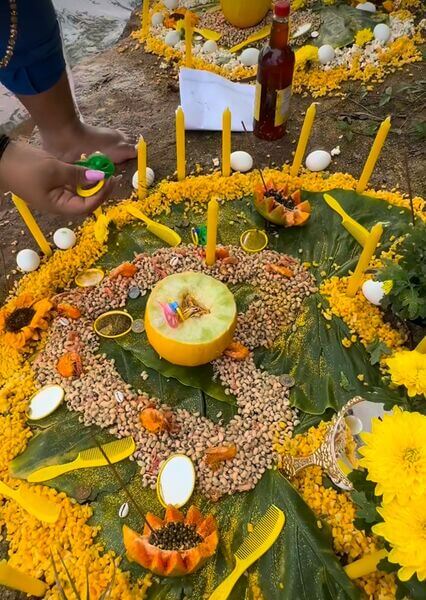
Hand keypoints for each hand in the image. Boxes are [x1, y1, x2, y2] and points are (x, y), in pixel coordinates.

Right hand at [0, 142, 119, 215]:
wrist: (0, 157)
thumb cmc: (24, 167)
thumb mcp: (54, 169)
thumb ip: (77, 175)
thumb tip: (99, 177)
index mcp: (59, 206)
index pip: (87, 206)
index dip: (101, 195)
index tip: (110, 180)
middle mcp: (60, 202)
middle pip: (86, 200)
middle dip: (100, 188)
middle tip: (110, 173)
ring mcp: (57, 192)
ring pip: (81, 190)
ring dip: (91, 179)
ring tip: (101, 166)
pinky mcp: (54, 181)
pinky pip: (72, 181)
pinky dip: (81, 173)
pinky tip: (88, 163)